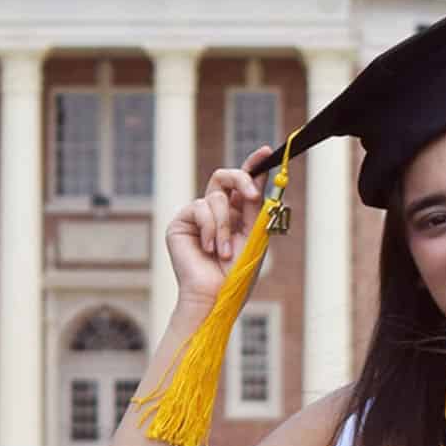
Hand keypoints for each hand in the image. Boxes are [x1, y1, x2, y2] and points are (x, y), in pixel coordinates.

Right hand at [164, 146, 273, 327]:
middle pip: (224, 176)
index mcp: (236, 214)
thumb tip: (262, 174)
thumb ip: (254, 204)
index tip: (265, 151)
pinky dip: (210, 228)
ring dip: (225, 225)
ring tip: (224, 251)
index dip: (253, 165)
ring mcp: (196, 216)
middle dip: (241, 179)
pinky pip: (200, 208)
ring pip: (214, 197)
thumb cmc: (237, 272)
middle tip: (252, 194)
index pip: (243, 183)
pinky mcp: (180, 222)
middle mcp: (215, 211)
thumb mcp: (253, 233)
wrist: (215, 294)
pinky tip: (208, 248)